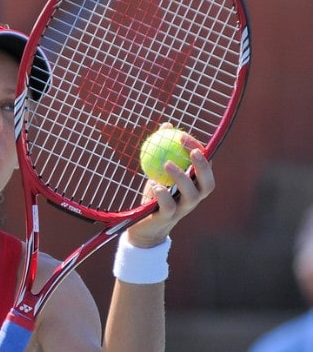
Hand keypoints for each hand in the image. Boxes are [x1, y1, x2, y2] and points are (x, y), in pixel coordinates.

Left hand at [128, 123, 214, 247]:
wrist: (144, 226)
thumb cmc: (154, 195)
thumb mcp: (159, 171)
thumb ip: (165, 151)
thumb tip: (167, 125)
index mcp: (195, 185)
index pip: (205, 167)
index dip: (200, 151)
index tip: (183, 136)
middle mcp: (194, 198)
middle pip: (208, 183)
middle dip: (202, 166)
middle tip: (190, 150)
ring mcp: (183, 210)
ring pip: (191, 195)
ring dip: (181, 177)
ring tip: (167, 164)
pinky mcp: (168, 218)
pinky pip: (169, 206)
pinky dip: (162, 194)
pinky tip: (154, 184)